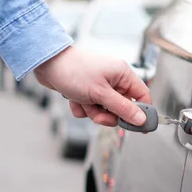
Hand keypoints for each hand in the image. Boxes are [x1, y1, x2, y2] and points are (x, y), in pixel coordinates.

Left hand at [34, 46, 151, 126]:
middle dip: (109, 114)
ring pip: (105, 109)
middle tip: (99, 115)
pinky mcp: (88, 90)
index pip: (142, 95)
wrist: (47, 64)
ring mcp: (101, 85)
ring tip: (82, 103)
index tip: (141, 127)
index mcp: (123, 74)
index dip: (143, 112)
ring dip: (93, 111)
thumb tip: (141, 119)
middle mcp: (114, 79)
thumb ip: (123, 108)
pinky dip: (82, 107)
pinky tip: (74, 100)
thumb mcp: (101, 94)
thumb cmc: (74, 71)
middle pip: (122, 107)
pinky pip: (91, 107)